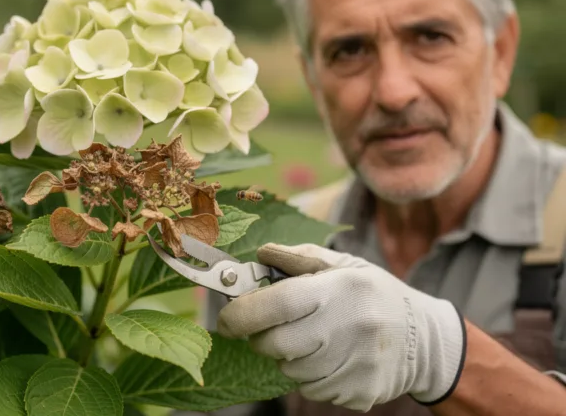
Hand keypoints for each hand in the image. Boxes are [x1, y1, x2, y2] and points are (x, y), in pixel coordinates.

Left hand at [217, 243, 466, 411]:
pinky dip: (311, 376)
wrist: (423, 339)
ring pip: (290, 371)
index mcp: (340, 290)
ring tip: (315, 339)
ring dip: (289, 357)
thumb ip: (297, 258)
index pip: (276, 304)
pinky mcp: (360, 393)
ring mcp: (356, 365)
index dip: (241, 313)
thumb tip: (259, 255)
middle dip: (262, 337)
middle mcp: (349, 328)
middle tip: (272, 328)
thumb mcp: (343, 265)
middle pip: (275, 344)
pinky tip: (332, 358)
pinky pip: (312, 390)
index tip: (226, 318)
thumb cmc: (373, 295)